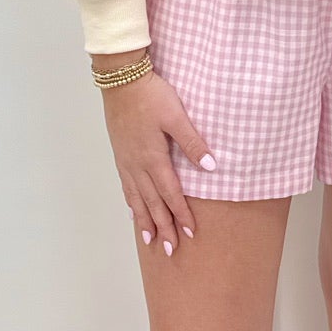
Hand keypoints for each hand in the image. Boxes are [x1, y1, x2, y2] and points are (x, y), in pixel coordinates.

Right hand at [94, 56, 214, 256]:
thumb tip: (211, 166)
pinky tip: (133, 210)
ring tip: (150, 240)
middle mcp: (138, 165)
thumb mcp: (176, 116)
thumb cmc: (151, 95)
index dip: (181, 215)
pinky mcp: (120, 154)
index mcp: (154, 158)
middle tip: (171, 250)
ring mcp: (126, 161)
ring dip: (145, 220)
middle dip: (163, 227)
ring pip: (136, 198)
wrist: (121, 80)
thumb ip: (192, 142)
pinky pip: (126, 186)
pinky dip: (131, 202)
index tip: (190, 234)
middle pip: (152, 203)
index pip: (171, 194)